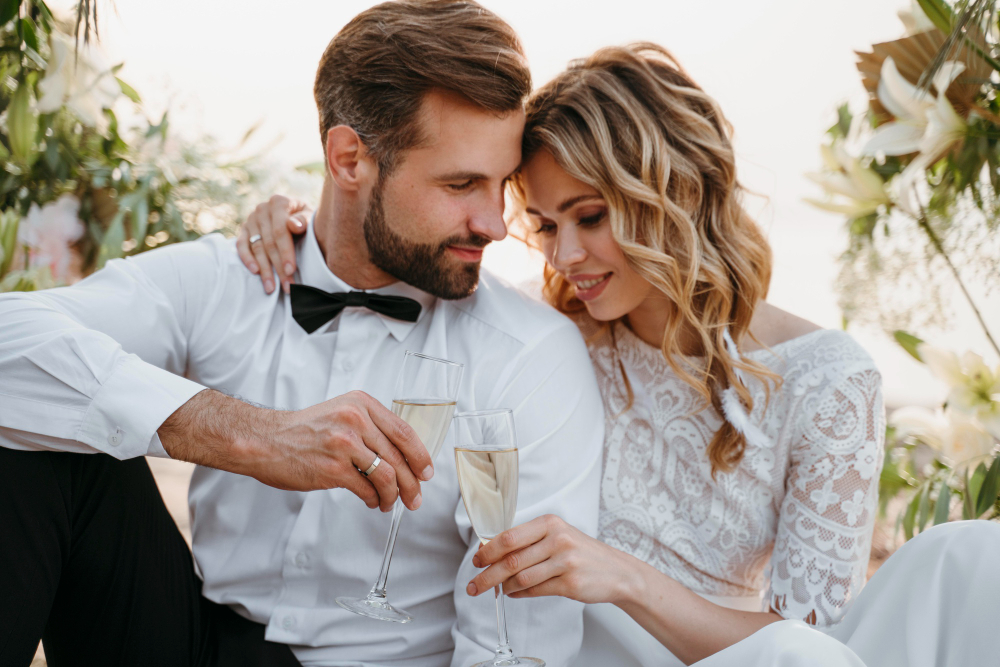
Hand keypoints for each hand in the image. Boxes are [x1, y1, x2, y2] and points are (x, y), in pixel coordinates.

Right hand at [158, 389, 433, 511]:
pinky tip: (372, 502)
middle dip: (412, 483)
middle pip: (398, 457)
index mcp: (361, 404)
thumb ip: (370, 427)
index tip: (427, 472)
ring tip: (390, 503)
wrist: (265, 440)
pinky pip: (366, 489)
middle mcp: (355, 420)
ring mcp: (344, 444)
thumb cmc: (303, 430)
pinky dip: (374, 499)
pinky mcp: (333, 469)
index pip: (404, 431)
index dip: (420, 455)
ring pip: (387, 476)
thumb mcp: (341, 412)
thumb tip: (402, 456)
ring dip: (393, 495)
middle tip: (415, 497)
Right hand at [236, 195, 311, 294]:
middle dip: (278, 267)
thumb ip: (303, 220)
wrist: (294, 213)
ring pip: (257, 248)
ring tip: (272, 287)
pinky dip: (247, 259)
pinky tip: (255, 272)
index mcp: (279, 203)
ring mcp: (251, 219)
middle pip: (269, 243)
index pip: (280, 231)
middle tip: (287, 286)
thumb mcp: (309, 216)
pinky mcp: (243, 229)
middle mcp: (262, 209)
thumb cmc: (304, 218)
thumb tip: (295, 226)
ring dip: (264, 270)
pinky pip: (241, 245)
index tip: (291, 270)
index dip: (286, 252)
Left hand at [466, 514, 636, 604]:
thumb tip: (492, 551)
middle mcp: (557, 539)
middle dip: (487, 575)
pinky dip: (519, 593)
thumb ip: (528, 540)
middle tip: (474, 585)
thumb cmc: (582, 552)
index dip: (488, 551)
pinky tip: (514, 593)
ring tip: (497, 590)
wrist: (617, 570)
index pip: (509, 537)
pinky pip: (535, 590)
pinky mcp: (570, 583)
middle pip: (511, 560)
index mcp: (550, 523)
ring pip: (521, 578)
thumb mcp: (558, 535)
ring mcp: (565, 562)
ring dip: (504, 587)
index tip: (476, 561)